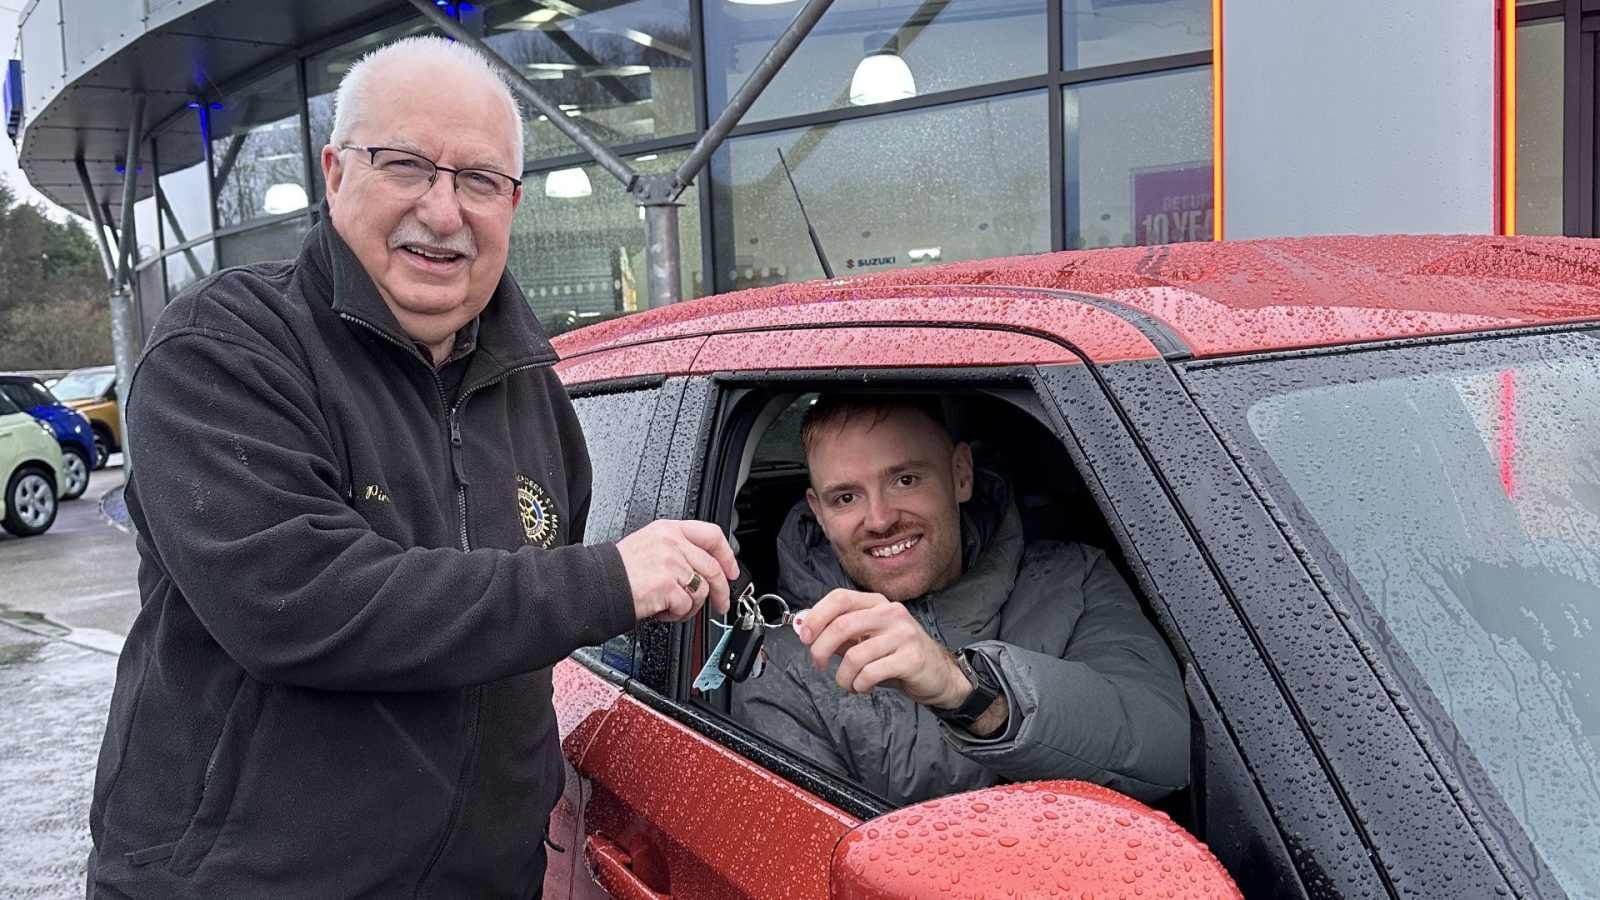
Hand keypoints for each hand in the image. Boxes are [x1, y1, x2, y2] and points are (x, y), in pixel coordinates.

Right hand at [615, 520, 738, 622]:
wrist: (598, 584)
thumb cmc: (619, 570)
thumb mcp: (649, 544)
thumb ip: (677, 549)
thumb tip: (703, 568)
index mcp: (669, 530)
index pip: (712, 535)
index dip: (727, 555)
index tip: (731, 571)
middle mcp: (673, 543)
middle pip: (713, 567)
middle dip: (722, 591)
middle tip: (722, 604)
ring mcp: (671, 564)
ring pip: (701, 590)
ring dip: (691, 605)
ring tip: (673, 607)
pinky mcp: (668, 586)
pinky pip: (687, 606)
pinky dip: (677, 614)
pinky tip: (662, 611)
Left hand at [796, 588, 970, 707]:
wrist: (940, 675)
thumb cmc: (900, 657)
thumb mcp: (870, 641)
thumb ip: (843, 636)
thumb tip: (810, 633)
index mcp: (878, 604)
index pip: (839, 598)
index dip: (816, 616)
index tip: (805, 637)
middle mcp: (891, 613)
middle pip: (842, 625)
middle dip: (821, 649)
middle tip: (819, 665)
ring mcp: (903, 634)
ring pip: (855, 655)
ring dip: (843, 677)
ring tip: (848, 684)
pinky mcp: (911, 658)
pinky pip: (870, 673)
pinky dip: (859, 685)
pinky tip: (862, 688)